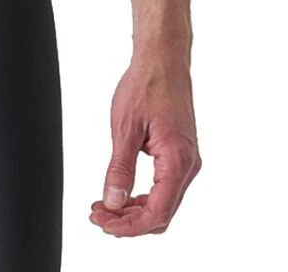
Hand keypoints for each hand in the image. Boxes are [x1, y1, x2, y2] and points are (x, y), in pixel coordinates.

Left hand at [90, 43, 200, 236]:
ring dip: (135, 210)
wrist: (163, 60)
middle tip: (99, 217)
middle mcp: (188, 165)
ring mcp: (187, 160)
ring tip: (105, 206)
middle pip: (162, 214)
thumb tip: (112, 202)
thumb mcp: (125, 128)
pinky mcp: (181, 154)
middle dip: (129, 221)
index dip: (129, 226)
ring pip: (164, 202)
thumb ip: (119, 169)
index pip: (157, 213)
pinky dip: (144, 196)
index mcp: (177, 161)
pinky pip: (165, 187)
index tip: (105, 225)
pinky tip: (122, 193)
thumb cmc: (146, 86)